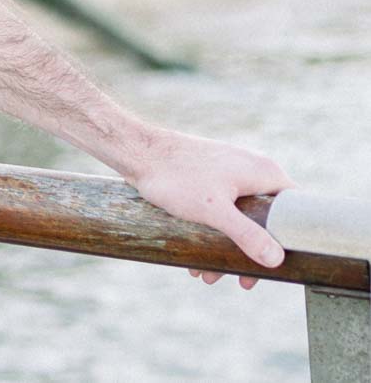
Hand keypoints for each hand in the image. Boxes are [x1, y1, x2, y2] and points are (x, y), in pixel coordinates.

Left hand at [125, 128, 293, 289]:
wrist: (137, 151)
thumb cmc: (175, 176)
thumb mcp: (214, 211)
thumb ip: (247, 235)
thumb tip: (276, 261)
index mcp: (264, 172)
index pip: (297, 209)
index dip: (294, 240)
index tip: (282, 266)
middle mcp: (253, 169)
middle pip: (267, 219)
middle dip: (252, 252)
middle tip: (242, 281)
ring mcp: (231, 171)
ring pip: (241, 217)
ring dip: (228, 247)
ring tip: (208, 276)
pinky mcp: (210, 176)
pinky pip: (222, 210)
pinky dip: (214, 233)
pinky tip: (195, 256)